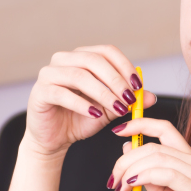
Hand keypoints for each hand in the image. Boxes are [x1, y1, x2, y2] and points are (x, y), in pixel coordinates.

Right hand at [23, 45, 154, 157]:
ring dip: (103, 93)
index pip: (106, 51)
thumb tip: (151, 96)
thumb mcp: (110, 110)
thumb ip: (128, 101)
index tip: (138, 86)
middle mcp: (64, 60)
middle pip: (93, 60)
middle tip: (130, 99)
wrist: (54, 139)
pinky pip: (62, 94)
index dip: (124, 66)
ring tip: (117, 109)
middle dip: (116, 80)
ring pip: (80, 76)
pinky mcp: (40, 92)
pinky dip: (82, 104)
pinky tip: (95, 115)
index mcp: (81, 57)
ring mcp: (49, 74)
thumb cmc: (80, 120)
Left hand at [110, 118, 190, 190]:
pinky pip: (165, 173)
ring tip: (119, 186)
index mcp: (187, 160)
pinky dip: (144, 176)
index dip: (140, 124)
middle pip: (153, 146)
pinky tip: (132, 185)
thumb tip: (128, 148)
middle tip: (112, 178)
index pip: (164, 129)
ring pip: (157, 157)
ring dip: (131, 170)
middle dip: (125, 160)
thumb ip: (146, 172)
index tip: (118, 130)